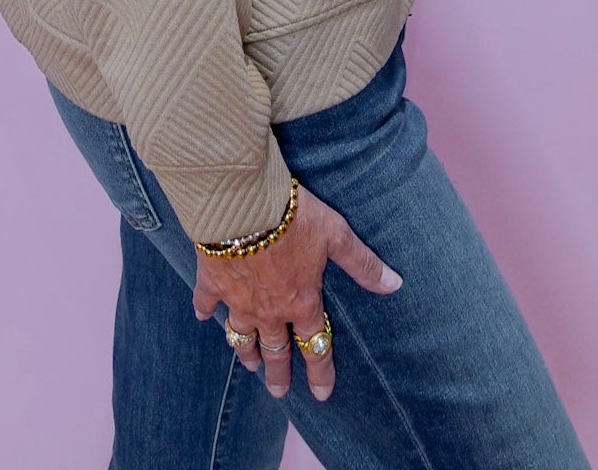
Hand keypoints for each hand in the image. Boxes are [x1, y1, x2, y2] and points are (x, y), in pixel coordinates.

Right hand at [191, 181, 401, 401]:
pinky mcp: (212, 281)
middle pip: (276, 350)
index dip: (321, 372)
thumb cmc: (294, 217)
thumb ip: (363, 264)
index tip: (322, 394)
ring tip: (248, 364)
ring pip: (241, 336)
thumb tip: (395, 285)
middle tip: (279, 390)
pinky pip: (206, 303)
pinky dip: (203, 311)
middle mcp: (270, 310)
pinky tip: (202, 317)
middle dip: (279, 372)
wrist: (243, 203)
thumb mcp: (336, 235)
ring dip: (246, 352)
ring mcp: (238, 299)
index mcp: (302, 302)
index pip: (315, 346)